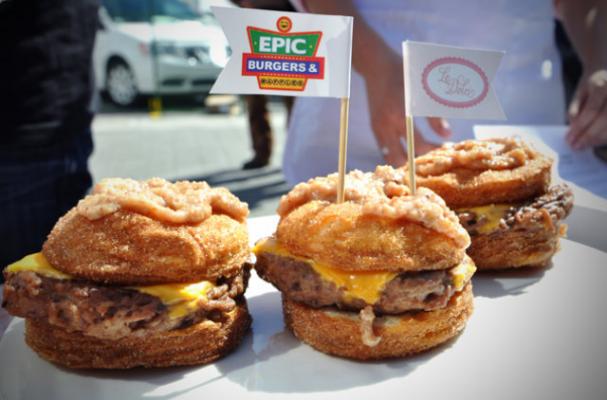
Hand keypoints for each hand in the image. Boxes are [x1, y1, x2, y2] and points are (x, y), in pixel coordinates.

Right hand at [363, 51, 451, 165]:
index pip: (417, 144)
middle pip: (400, 159)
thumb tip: (447, 135)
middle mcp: (386, 125)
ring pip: (390, 157)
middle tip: (430, 153)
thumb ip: (434, 115)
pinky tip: (408, 146)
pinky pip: (384, 149)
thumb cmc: (404, 73)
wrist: (376, 65)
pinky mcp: (374, 127)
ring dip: (405, 159)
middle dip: (416, 160)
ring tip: (419, 153)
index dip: (432, 149)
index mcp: (400, 116)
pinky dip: (396, 152)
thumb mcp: (422, 91)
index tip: (442, 146)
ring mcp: (378, 128)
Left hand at [566, 69, 606, 149]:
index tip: (569, 139)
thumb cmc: (591, 84)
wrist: (606, 71)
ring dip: (597, 139)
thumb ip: (575, 109)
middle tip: (575, 146)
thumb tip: (573, 128)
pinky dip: (605, 137)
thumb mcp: (579, 93)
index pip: (591, 110)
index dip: (580, 127)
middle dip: (588, 136)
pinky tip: (594, 141)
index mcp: (603, 85)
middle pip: (604, 120)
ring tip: (583, 145)